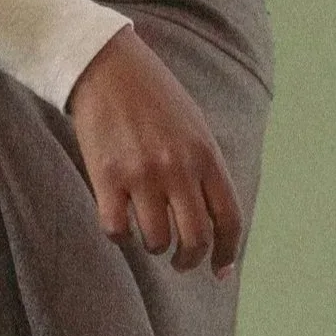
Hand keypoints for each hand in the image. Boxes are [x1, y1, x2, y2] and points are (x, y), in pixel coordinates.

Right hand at [66, 26, 243, 278]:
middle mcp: (178, 168)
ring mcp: (142, 174)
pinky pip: (117, 229)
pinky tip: (120, 221)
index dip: (226, 252)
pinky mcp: (106, 177)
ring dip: (154, 247)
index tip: (218, 270)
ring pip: (156, 241)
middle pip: (195, 238)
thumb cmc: (153, 96)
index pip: (229, 218)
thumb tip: (211, 219)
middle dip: (189, 260)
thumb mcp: (193, 127)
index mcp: (206, 155)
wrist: (107, 65)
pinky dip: (120, 235)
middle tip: (179, 262)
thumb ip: (204, 169)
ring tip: (148, 234)